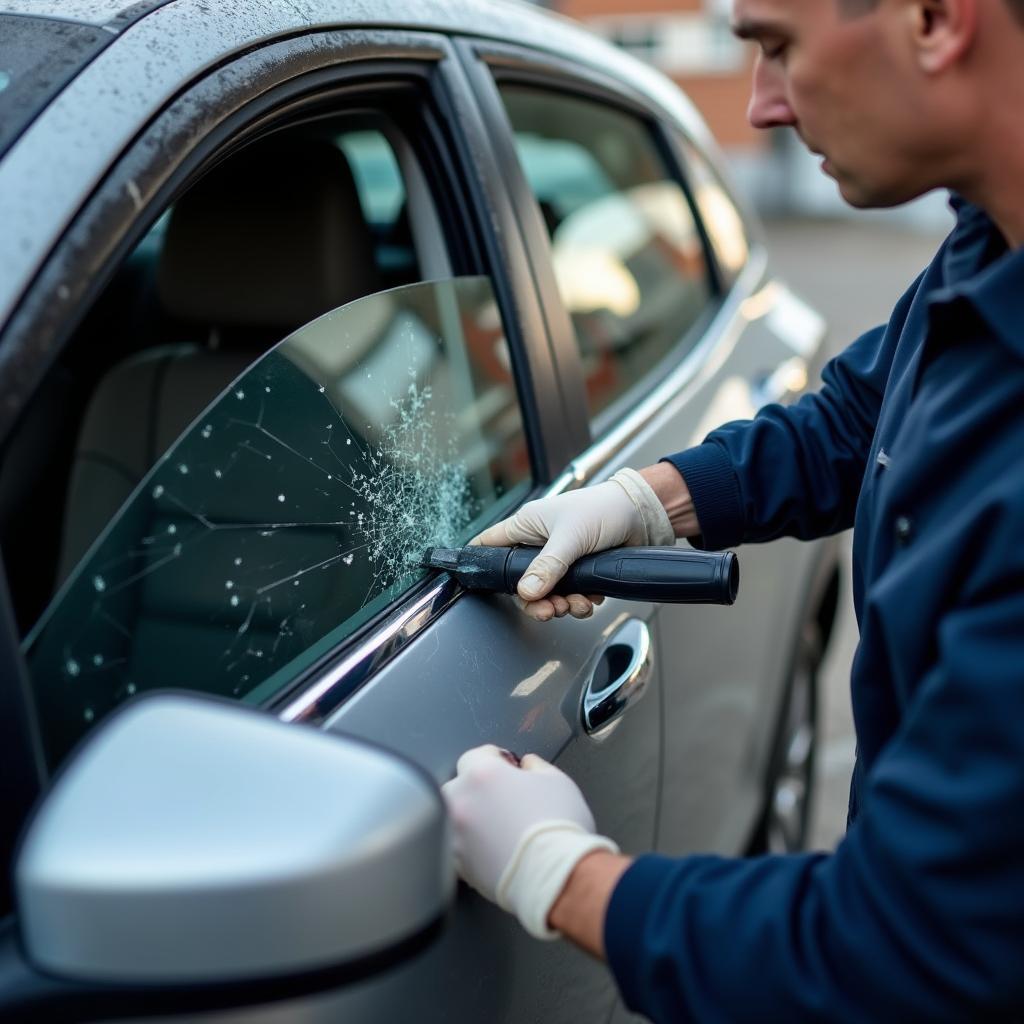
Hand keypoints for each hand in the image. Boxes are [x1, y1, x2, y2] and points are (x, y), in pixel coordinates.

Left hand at [441, 745, 617, 938]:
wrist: (557, 876)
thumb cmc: (558, 826)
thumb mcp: (556, 780)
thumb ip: (535, 766)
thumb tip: (526, 766)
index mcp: (482, 774)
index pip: (475, 755)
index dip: (495, 759)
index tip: (507, 768)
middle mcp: (461, 801)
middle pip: (460, 786)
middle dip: (478, 789)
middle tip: (504, 799)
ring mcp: (455, 835)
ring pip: (456, 818)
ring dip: (473, 818)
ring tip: (499, 827)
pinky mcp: (458, 865)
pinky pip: (458, 848)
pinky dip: (471, 846)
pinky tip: (494, 850)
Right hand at [472, 468, 674, 621]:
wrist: (642, 516)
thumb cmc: (603, 509)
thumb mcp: (570, 538)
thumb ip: (547, 566)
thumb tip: (527, 592)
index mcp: (527, 526)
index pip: (490, 545)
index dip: (481, 564)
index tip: (480, 585)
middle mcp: (540, 543)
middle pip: (522, 582)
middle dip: (536, 601)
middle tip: (549, 610)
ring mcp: (560, 558)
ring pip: (547, 592)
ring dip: (561, 604)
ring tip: (576, 604)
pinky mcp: (579, 570)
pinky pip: (570, 595)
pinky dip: (579, 602)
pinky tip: (590, 599)